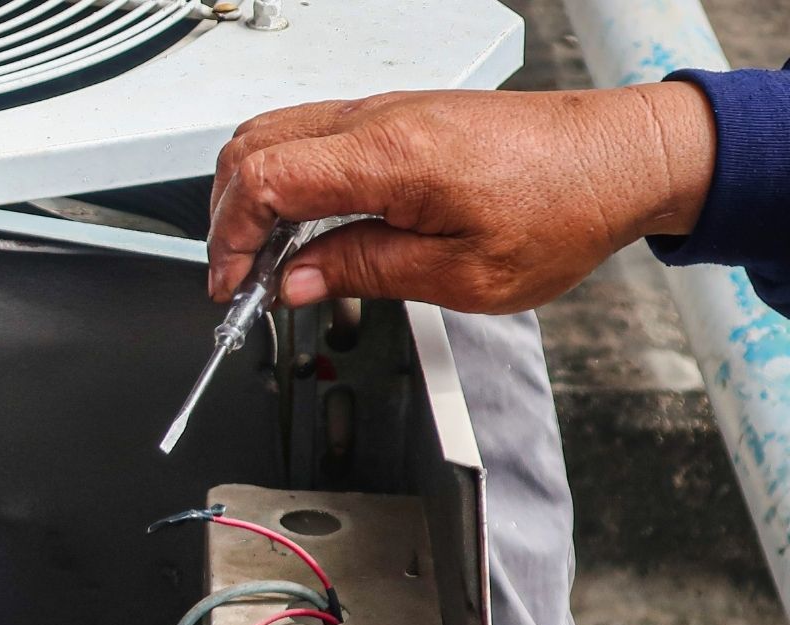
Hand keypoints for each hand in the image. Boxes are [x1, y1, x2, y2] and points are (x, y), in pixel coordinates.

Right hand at [207, 86, 717, 313]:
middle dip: (226, 218)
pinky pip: (311, 136)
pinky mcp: (396, 119)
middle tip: (239, 278)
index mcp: (391, 156)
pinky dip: (284, 180)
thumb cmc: (564, 208)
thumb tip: (295, 281)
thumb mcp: (462, 276)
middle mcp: (380, 120)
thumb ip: (364, 271)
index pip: (264, 179)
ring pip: (273, 134)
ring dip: (250, 196)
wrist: (622, 158)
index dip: (232, 239)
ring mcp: (385, 112)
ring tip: (264, 258)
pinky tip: (301, 228)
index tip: (234, 287)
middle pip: (251, 146)